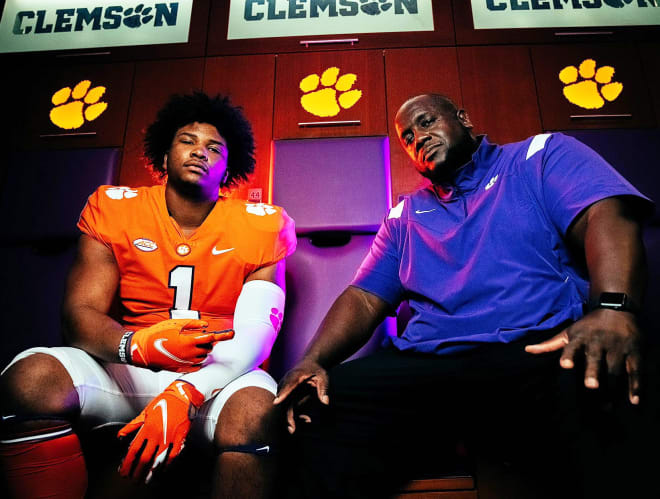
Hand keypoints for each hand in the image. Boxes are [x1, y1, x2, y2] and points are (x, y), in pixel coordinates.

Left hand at [117, 380, 203, 482]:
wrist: (183, 396)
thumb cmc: (164, 402)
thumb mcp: (145, 412)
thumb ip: (132, 426)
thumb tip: (120, 437)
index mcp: (147, 428)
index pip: (133, 450)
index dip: (127, 463)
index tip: (124, 471)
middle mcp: (157, 434)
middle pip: (144, 458)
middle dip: (137, 471)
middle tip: (134, 479)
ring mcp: (169, 437)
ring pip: (158, 459)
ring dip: (151, 472)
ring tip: (146, 479)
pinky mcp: (180, 438)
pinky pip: (173, 455)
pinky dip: (167, 464)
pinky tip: (163, 469)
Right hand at [130, 319, 233, 371]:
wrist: (141, 349)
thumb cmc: (157, 333)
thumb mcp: (175, 324)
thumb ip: (193, 324)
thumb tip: (206, 326)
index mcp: (189, 341)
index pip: (211, 338)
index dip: (223, 335)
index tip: (232, 333)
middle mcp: (189, 354)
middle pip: (208, 349)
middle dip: (206, 343)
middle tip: (196, 337)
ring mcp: (185, 363)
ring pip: (202, 357)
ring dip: (201, 351)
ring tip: (188, 344)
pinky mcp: (180, 369)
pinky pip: (195, 365)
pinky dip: (196, 359)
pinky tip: (187, 354)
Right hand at [273, 359, 329, 433]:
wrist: (311, 364)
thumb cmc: (317, 371)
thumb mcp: (323, 378)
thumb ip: (323, 389)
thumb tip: (325, 402)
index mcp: (295, 376)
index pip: (287, 386)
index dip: (282, 394)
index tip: (277, 402)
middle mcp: (286, 383)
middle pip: (283, 401)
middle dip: (286, 415)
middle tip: (292, 430)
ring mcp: (284, 389)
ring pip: (283, 406)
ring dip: (292, 417)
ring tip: (308, 421)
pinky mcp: (286, 395)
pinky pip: (287, 408)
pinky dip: (295, 415)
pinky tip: (307, 419)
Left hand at [525, 309, 640, 403]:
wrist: (616, 308)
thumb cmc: (588, 325)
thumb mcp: (568, 332)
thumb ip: (550, 344)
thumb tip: (527, 350)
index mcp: (580, 338)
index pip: (572, 347)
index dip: (569, 356)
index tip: (564, 365)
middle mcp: (598, 342)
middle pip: (595, 359)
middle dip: (593, 372)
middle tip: (591, 386)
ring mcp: (618, 347)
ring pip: (615, 369)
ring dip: (613, 387)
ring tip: (609, 406)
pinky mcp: (635, 352)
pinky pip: (636, 371)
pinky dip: (635, 386)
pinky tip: (633, 401)